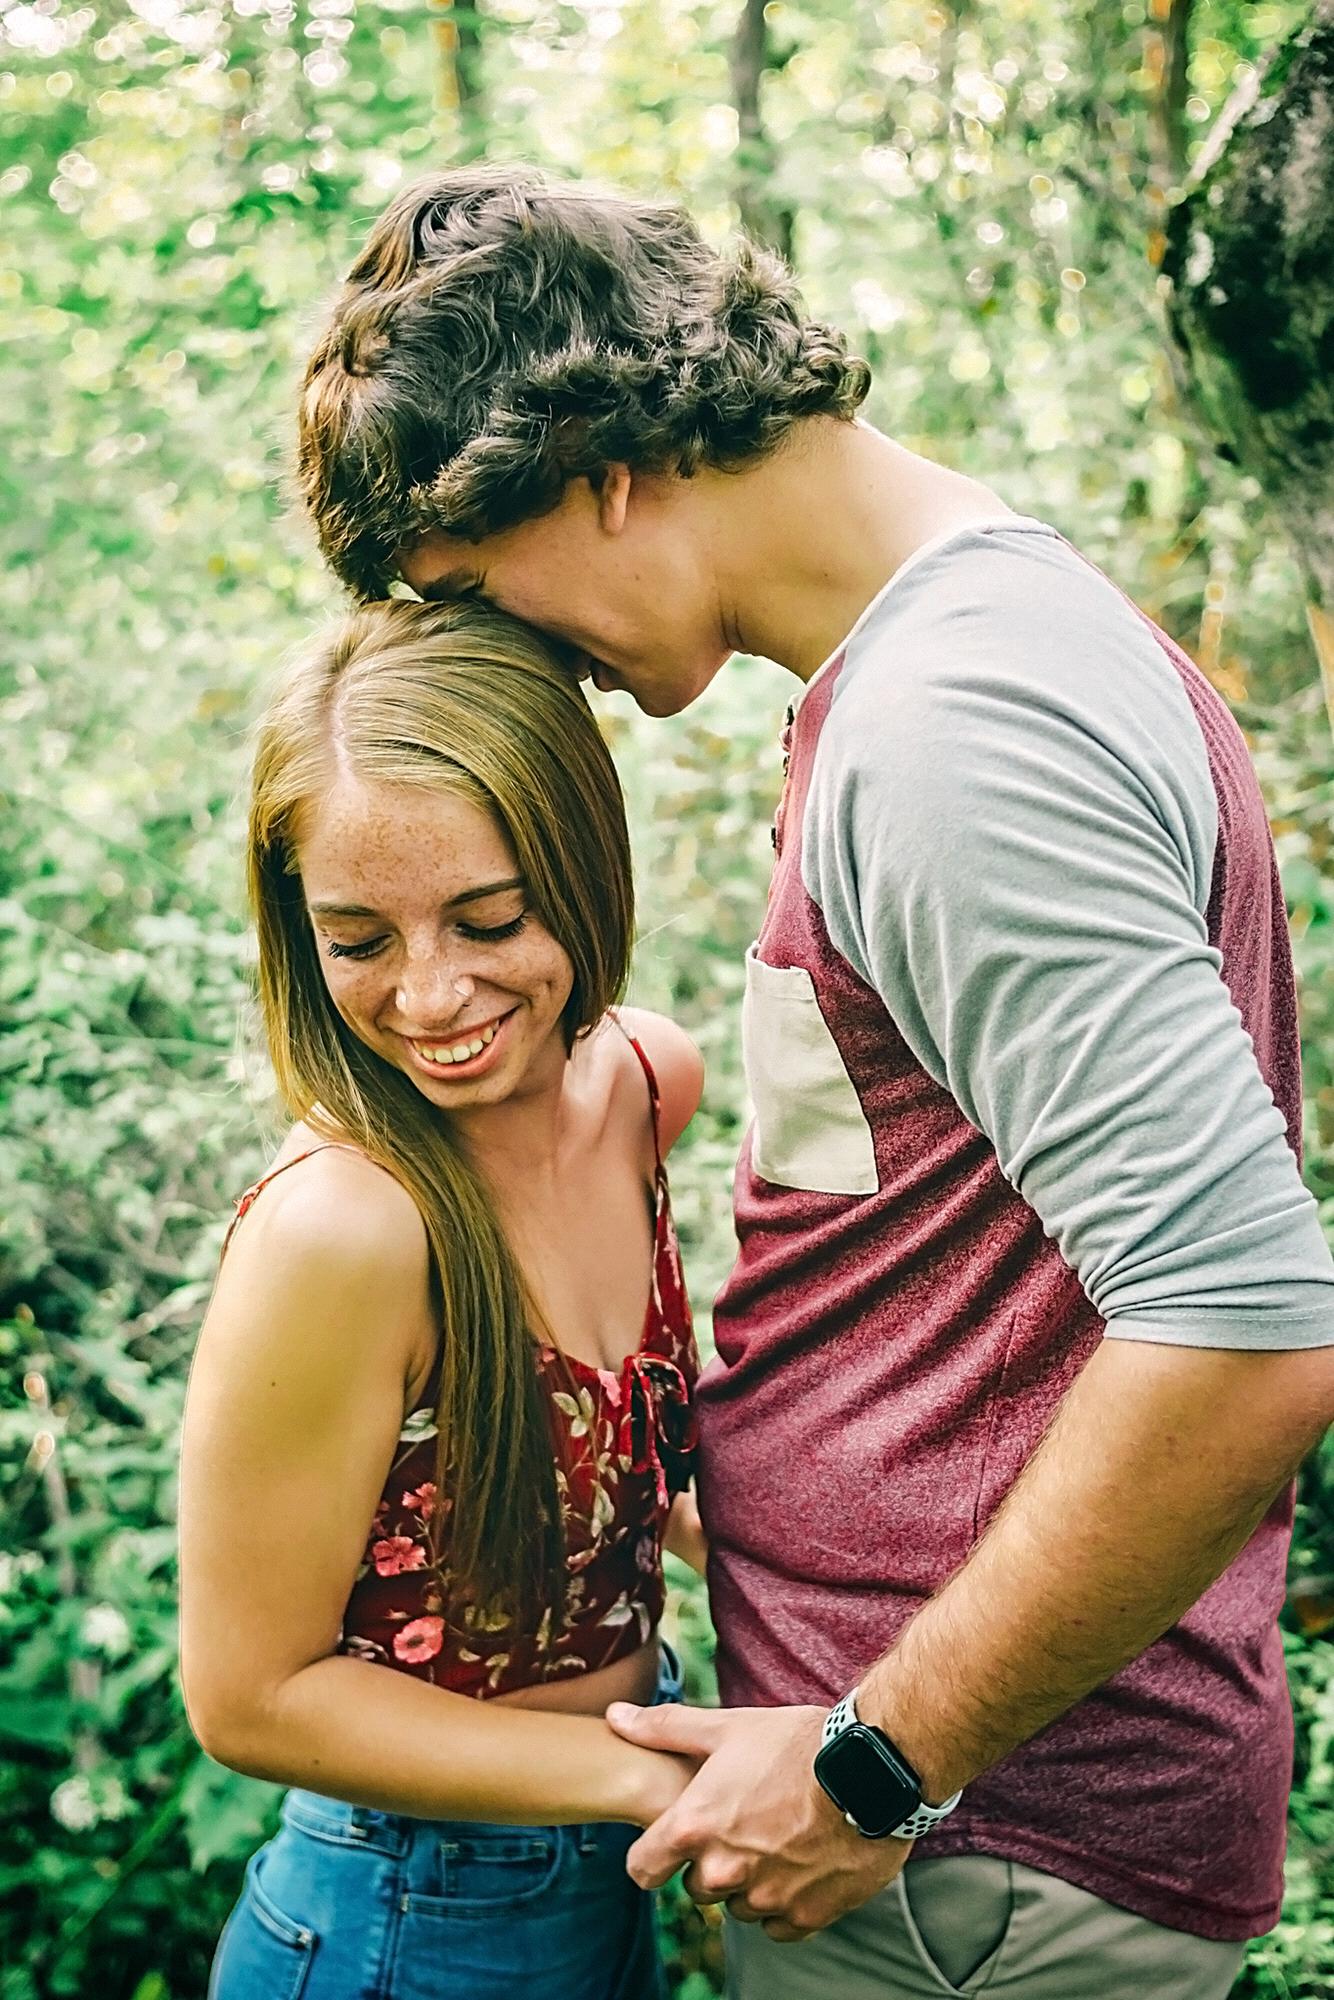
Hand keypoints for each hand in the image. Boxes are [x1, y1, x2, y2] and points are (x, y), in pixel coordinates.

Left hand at [605, 1701, 911, 1940]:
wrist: (869, 1771)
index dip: (653, 1856)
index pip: (642, 1870)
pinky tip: (802, 1863)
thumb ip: (663, 1728)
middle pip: (696, 1888)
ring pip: (739, 1906)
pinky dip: (786, 1902)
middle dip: (711, 1863)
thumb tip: (615, 1716)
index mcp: (694, 1828)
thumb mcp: (726, 1727)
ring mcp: (765, 1899)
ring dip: (750, 1882)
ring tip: (779, 1838)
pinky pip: (779, 1924)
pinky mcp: (806, 1916)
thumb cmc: (794, 1744)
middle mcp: (723, 1872)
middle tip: (743, 1825)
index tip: (670, 1844)